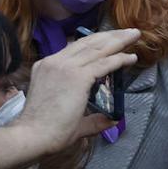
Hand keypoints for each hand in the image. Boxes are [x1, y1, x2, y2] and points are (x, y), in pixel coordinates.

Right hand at [0, 28, 140, 168]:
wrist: (32, 136)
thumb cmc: (47, 130)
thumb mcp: (69, 114)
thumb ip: (93, 118)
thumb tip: (111, 120)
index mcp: (47, 67)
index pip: (75, 47)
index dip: (96, 42)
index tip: (112, 39)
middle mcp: (54, 62)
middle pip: (88, 43)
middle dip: (111, 36)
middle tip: (129, 32)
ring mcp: (65, 67)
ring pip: (98, 49)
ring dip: (119, 41)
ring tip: (134, 35)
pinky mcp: (77, 76)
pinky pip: (104, 63)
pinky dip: (120, 59)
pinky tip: (132, 58)